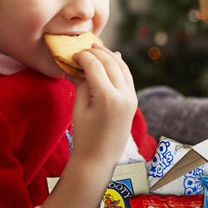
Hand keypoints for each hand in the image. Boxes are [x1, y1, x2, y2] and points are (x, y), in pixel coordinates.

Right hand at [68, 44, 137, 163]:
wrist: (100, 158)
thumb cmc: (85, 135)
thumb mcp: (80, 107)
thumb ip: (81, 83)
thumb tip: (77, 66)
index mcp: (107, 98)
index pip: (95, 66)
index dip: (83, 57)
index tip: (73, 55)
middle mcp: (123, 95)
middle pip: (110, 63)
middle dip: (97, 53)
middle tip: (84, 49)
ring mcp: (131, 97)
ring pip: (122, 67)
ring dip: (110, 56)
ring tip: (97, 49)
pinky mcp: (133, 100)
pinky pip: (127, 77)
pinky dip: (119, 66)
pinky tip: (112, 59)